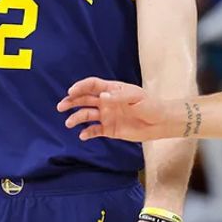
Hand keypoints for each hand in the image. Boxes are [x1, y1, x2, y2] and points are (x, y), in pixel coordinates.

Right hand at [58, 78, 179, 141]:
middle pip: (85, 99)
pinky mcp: (110, 129)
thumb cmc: (150, 105)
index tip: (71, 91)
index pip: (92, 85)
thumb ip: (118, 98)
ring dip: (77, 118)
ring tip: (69, 123)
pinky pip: (95, 130)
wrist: (160, 123)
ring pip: (87, 115)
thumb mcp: (136, 98)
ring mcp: (107, 115)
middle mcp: (106, 102)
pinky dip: (87, 133)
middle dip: (72, 101)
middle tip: (61, 106)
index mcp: (112, 90)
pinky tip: (82, 135)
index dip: (81, 87)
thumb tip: (102, 97)